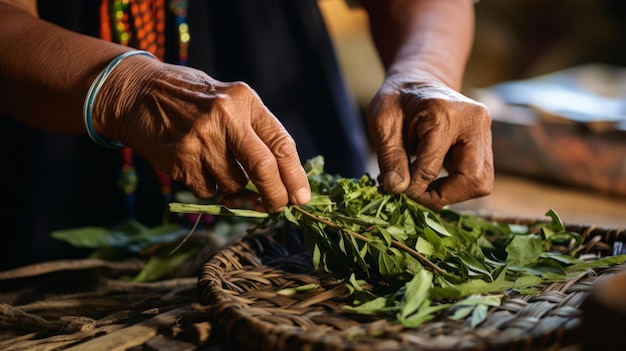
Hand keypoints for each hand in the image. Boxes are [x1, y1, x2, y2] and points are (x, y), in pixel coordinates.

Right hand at [93, 55, 310, 211]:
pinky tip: (197, 165)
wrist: (136, 93)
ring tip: (220, 166)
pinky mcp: (179, 159)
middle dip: (275, 195)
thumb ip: (255, 131)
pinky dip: (209, 188)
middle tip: (278, 207)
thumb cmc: (191, 99)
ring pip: (234, 186)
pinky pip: (208, 191)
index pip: (280, 143)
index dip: (295, 175)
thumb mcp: (229, 100)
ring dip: (235, 190)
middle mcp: (224, 117)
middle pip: (262, 168)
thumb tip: (284, 178)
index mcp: (244, 100)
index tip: (301, 197)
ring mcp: (200, 139)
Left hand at [367, 74, 492, 209]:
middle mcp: (474, 122)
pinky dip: (457, 186)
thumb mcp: (382, 123)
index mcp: (443, 114)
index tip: (397, 189)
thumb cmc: (398, 100)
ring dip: (453, 194)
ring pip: (482, 182)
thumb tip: (397, 189)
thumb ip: (389, 156)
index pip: (432, 167)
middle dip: (443, 196)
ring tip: (425, 188)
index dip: (413, 188)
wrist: (419, 82)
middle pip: (474, 179)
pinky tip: (435, 180)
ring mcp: (485, 132)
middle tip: (416, 196)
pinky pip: (479, 176)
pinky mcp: (486, 143)